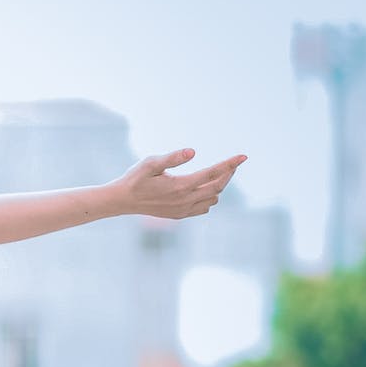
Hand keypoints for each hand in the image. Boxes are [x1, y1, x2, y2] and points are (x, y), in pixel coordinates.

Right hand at [116, 149, 245, 220]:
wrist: (121, 201)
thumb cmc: (135, 178)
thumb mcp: (150, 163)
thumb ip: (172, 157)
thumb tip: (193, 151)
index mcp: (181, 186)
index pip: (213, 173)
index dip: (230, 164)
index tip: (244, 156)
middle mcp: (185, 200)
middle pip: (218, 187)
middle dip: (228, 174)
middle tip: (231, 163)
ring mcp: (183, 210)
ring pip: (213, 199)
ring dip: (218, 187)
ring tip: (216, 175)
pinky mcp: (179, 215)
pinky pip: (203, 208)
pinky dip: (209, 198)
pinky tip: (204, 189)